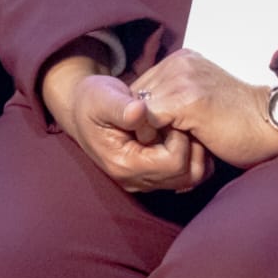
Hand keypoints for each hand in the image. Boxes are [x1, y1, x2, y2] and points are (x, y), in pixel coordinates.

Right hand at [42, 54, 213, 193]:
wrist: (83, 110)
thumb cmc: (93, 101)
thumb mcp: (102, 97)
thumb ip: (120, 107)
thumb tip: (139, 111)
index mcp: (124, 164)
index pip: (173, 162)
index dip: (178, 137)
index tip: (170, 115)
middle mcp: (135, 180)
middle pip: (186, 175)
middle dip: (191, 146)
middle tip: (181, 119)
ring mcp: (144, 180)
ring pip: (190, 178)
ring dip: (194, 152)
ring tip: (182, 126)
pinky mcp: (151, 175)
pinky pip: (185, 175)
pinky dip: (191, 156)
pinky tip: (182, 134)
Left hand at [133, 49, 277, 168]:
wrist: (273, 124)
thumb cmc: (240, 123)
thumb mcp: (201, 102)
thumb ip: (174, 101)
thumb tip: (144, 120)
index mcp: (182, 61)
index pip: (139, 89)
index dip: (140, 117)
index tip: (151, 138)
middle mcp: (178, 63)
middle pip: (133, 98)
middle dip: (139, 125)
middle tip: (154, 148)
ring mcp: (181, 78)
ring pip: (137, 110)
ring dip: (145, 134)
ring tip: (163, 151)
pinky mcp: (184, 98)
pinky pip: (147, 119)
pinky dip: (151, 138)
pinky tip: (168, 151)